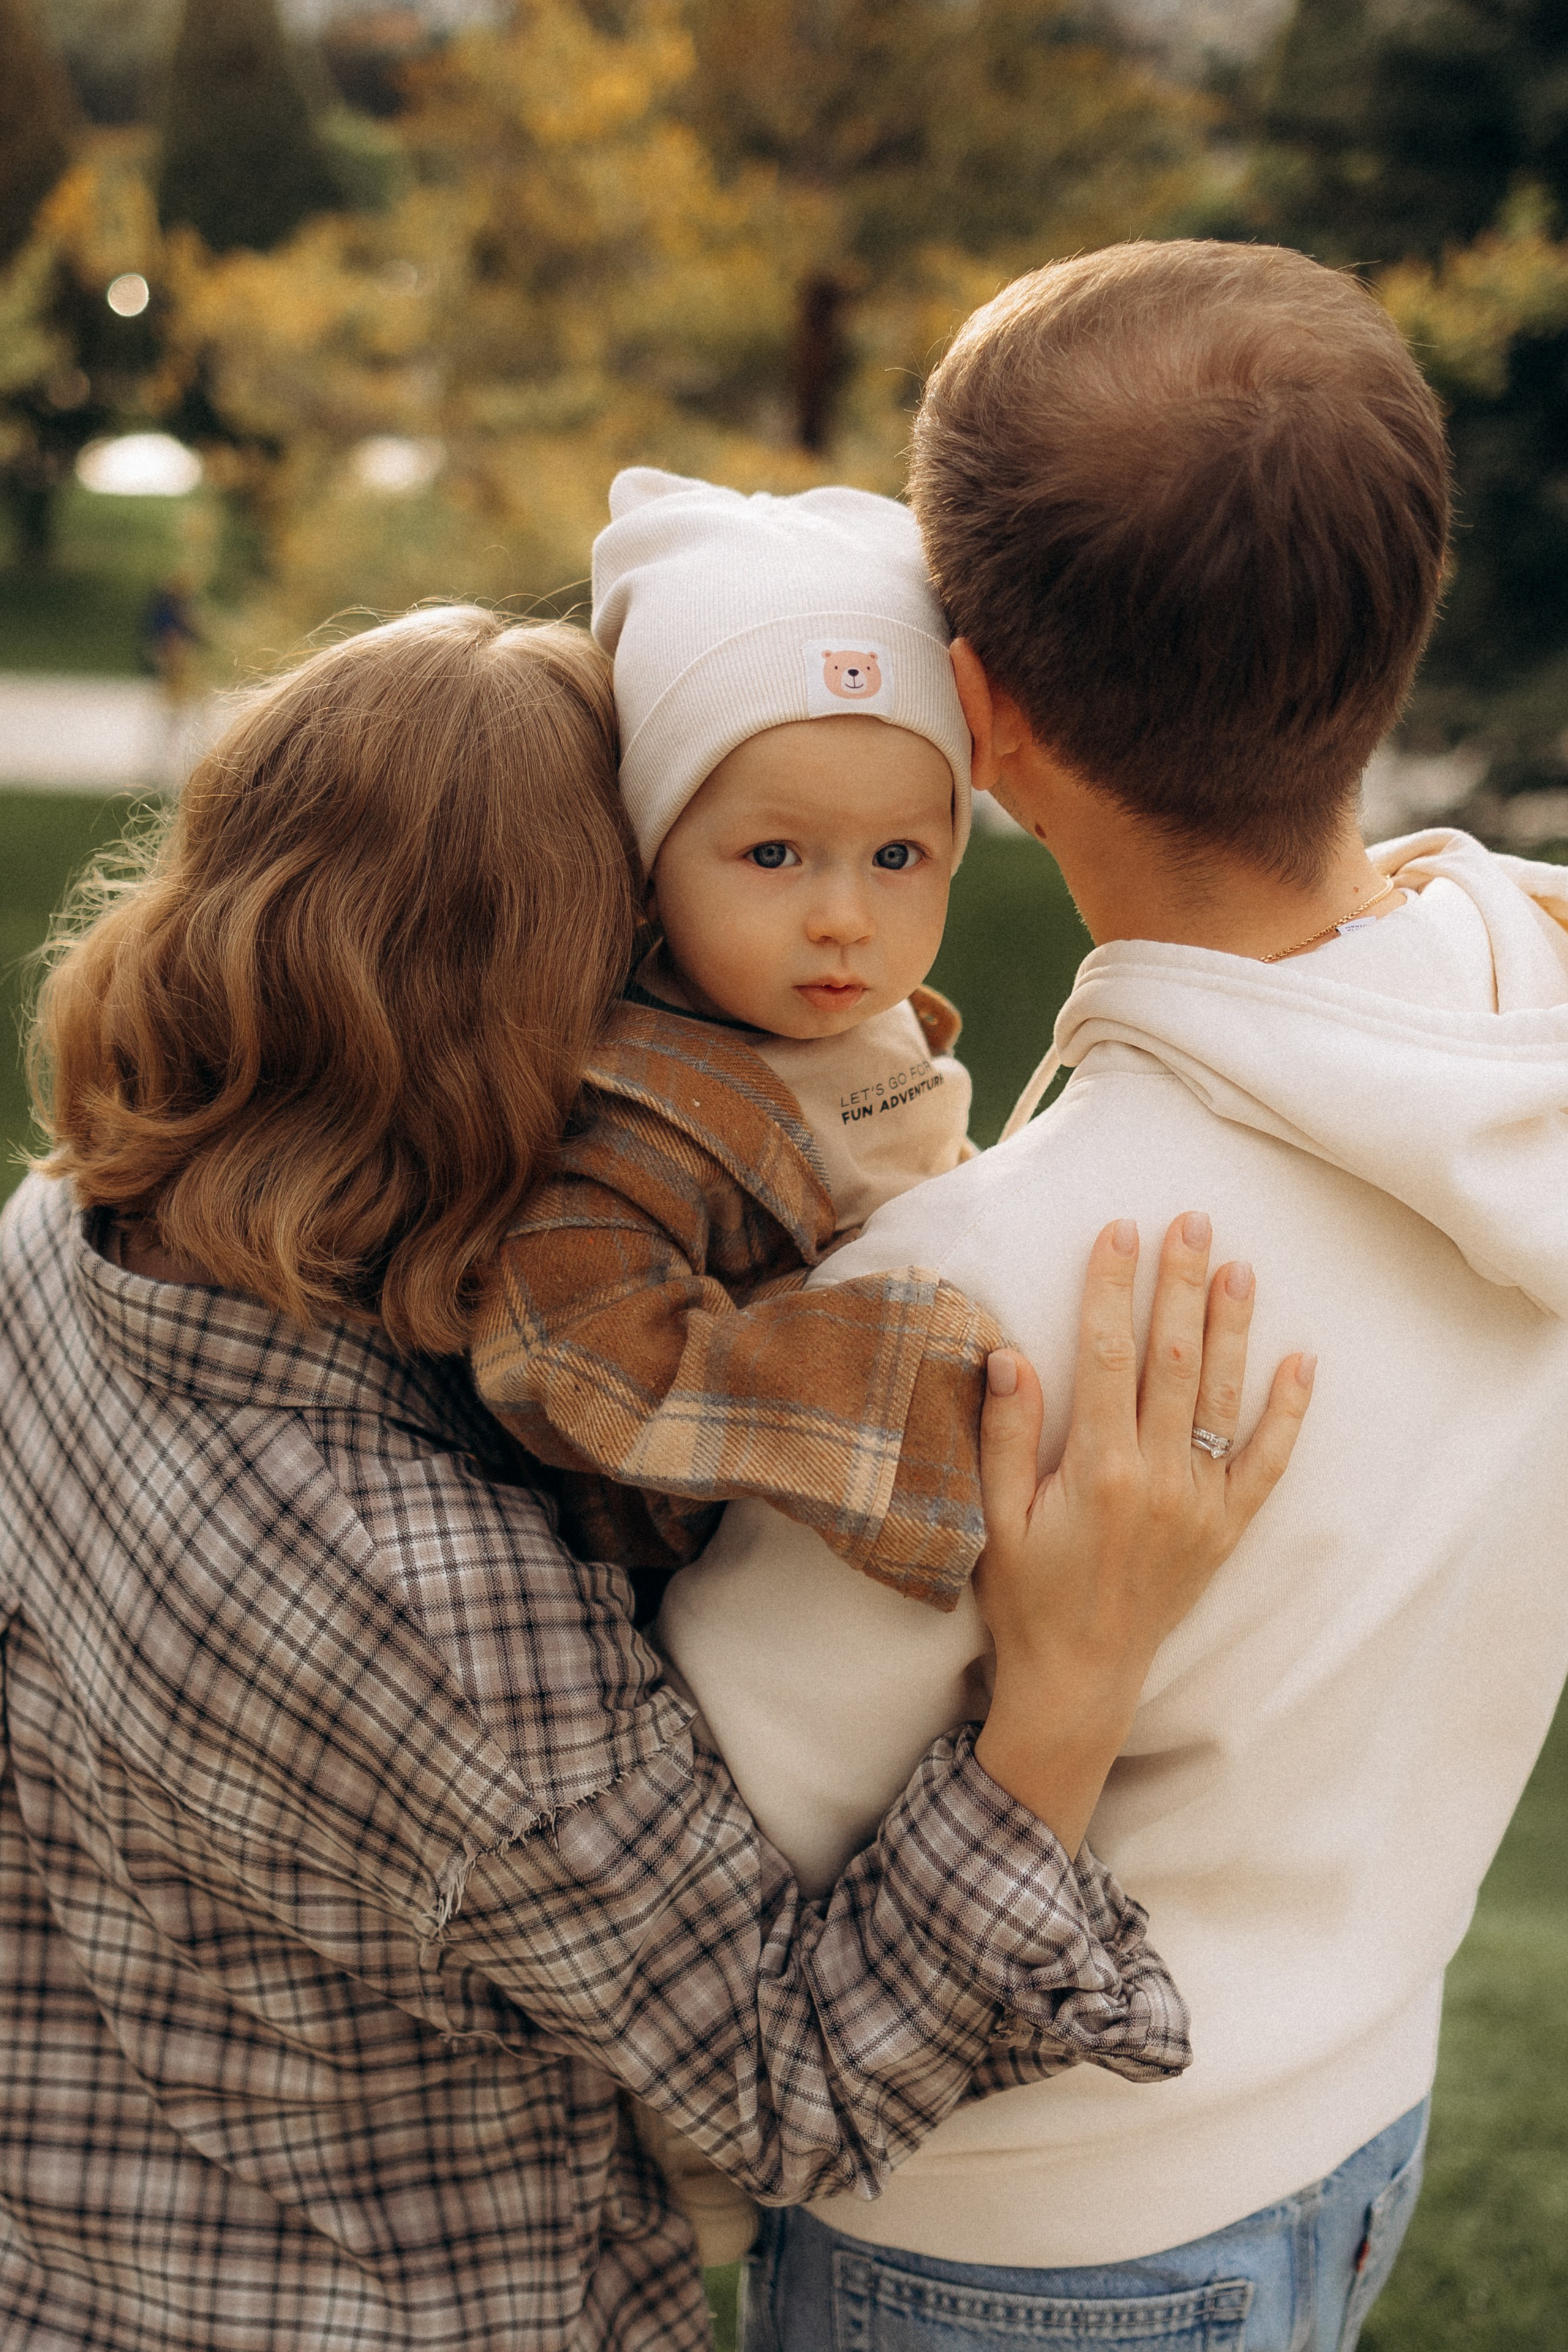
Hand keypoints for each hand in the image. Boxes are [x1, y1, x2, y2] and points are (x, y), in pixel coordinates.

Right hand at [972, 1213, 1313, 1853]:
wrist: (1079, 1678)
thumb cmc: (1026, 1596)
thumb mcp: (994, 1519)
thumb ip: (1004, 1437)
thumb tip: (1008, 1355)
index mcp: (1097, 1470)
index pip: (1107, 1355)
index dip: (1111, 1287)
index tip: (1118, 1230)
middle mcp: (1158, 1479)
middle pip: (1173, 1360)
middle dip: (1180, 1285)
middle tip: (1191, 1221)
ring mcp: (1199, 1503)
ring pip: (1221, 1397)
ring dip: (1230, 1327)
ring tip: (1239, 1266)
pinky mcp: (1225, 1528)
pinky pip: (1267, 1462)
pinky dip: (1288, 1413)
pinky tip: (1302, 1362)